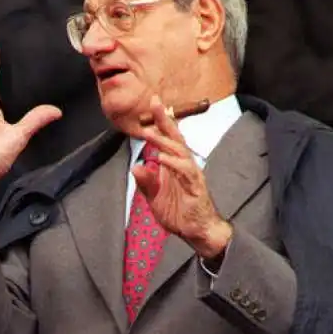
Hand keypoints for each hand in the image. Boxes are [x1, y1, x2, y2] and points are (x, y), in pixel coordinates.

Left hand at [132, 96, 231, 258]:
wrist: (197, 230)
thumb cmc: (178, 211)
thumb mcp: (154, 197)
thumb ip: (146, 182)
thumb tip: (136, 167)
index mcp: (174, 164)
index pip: (168, 139)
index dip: (161, 122)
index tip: (153, 103)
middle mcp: (184, 165)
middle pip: (175, 138)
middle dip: (165, 120)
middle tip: (155, 102)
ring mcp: (191, 175)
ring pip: (179, 152)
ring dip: (164, 141)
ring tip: (149, 131)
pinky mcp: (196, 187)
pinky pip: (185, 172)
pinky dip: (173, 164)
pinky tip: (161, 158)